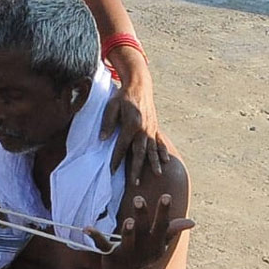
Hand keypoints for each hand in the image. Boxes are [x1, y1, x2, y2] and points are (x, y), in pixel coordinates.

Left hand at [88, 194, 193, 268]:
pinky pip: (103, 245)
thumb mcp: (159, 245)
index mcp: (155, 243)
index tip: (166, 195)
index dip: (163, 211)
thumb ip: (172, 231)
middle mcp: (143, 248)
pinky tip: (87, 227)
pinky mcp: (110, 256)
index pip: (161, 226)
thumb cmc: (144, 257)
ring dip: (128, 232)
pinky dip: (95, 236)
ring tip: (128, 221)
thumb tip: (192, 222)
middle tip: (138, 199)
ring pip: (128, 241)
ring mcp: (127, 253)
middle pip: (144, 230)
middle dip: (142, 215)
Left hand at [99, 47, 168, 180]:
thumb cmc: (122, 96)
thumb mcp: (110, 107)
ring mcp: (151, 128)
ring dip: (153, 163)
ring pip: (152, 149)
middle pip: (139, 152)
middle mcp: (143, 129)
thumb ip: (107, 123)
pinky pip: (160, 141)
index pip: (122, 146)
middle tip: (135, 183)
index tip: (112, 171)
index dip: (116, 159)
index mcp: (131, 125)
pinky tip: (166, 161)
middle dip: (137, 168)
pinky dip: (163, 151)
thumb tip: (102, 139)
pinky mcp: (155, 126)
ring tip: (156, 175)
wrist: (139, 85)